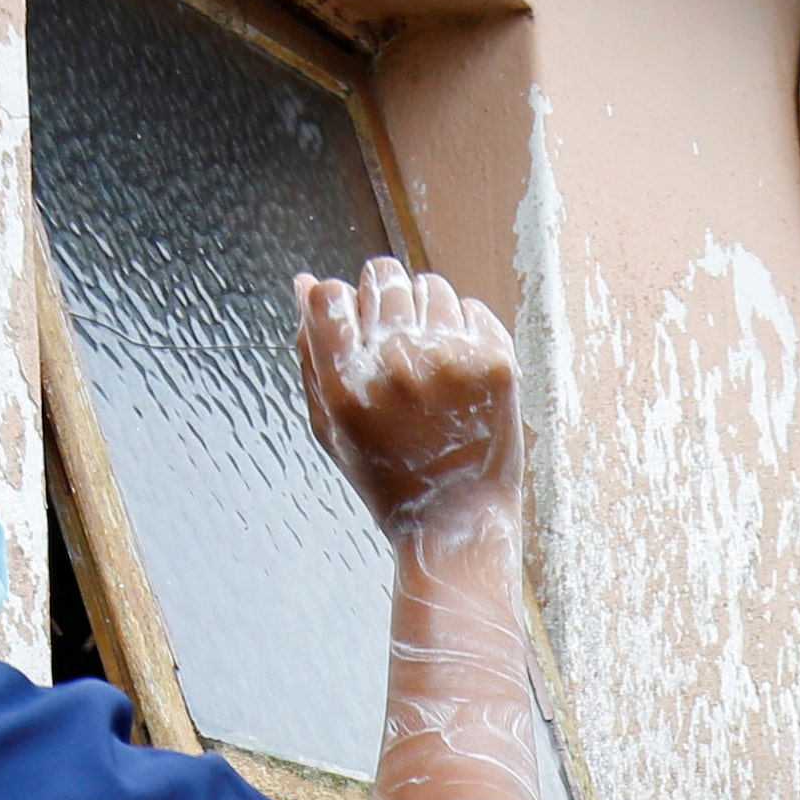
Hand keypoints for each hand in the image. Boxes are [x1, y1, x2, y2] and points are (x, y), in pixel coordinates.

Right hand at [295, 259, 518, 535]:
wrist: (457, 524)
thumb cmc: (388, 479)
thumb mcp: (331, 428)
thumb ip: (311, 355)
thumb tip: (304, 282)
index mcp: (348, 385)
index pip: (330, 296)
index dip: (339, 301)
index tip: (352, 323)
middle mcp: (397, 366)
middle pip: (382, 275)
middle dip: (383, 297)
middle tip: (395, 337)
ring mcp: (450, 361)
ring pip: (431, 286)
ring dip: (426, 312)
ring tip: (429, 358)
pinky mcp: (494, 364)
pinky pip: (473, 309)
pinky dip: (465, 332)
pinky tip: (460, 372)